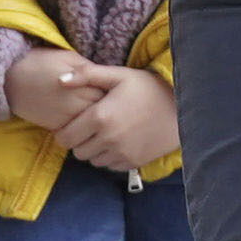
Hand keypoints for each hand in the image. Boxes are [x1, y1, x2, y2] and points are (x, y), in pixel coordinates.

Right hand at [4, 48, 110, 133]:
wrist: (10, 78)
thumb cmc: (40, 62)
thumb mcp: (68, 57)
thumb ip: (89, 70)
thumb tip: (106, 80)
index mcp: (82, 83)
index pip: (109, 94)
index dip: (114, 94)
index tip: (116, 92)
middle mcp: (76, 103)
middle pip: (103, 112)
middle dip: (109, 110)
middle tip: (113, 106)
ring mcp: (66, 117)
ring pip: (91, 125)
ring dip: (97, 122)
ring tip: (101, 116)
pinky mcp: (56, 127)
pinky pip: (76, 132)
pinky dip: (82, 128)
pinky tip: (84, 122)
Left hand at [60, 66, 177, 172]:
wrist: (181, 107)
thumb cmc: (147, 88)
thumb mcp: (118, 75)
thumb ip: (87, 75)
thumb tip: (60, 80)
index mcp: (100, 117)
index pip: (65, 138)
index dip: (64, 132)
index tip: (71, 126)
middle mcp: (108, 139)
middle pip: (77, 152)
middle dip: (79, 141)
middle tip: (89, 129)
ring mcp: (121, 153)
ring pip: (93, 161)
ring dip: (94, 150)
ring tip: (105, 134)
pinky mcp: (133, 162)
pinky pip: (110, 166)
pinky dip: (109, 157)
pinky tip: (118, 142)